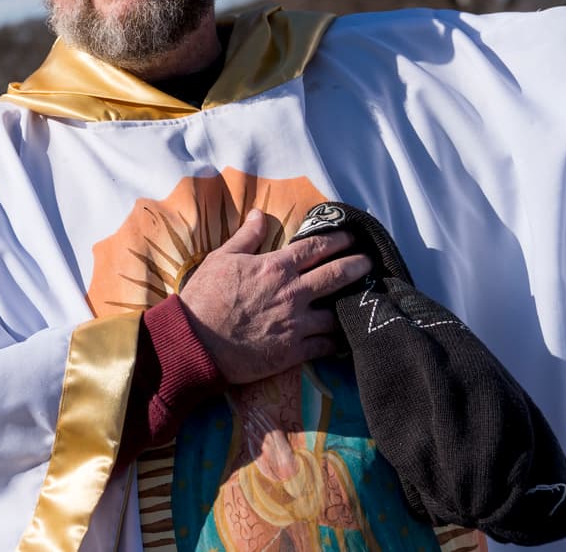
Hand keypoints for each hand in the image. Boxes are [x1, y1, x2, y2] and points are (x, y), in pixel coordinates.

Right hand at [179, 209, 369, 384]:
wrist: (196, 342)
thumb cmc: (204, 297)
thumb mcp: (221, 258)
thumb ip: (246, 236)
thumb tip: (259, 214)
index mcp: (276, 268)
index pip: (316, 248)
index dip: (338, 240)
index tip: (352, 237)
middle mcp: (293, 293)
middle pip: (337, 275)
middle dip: (358, 266)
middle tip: (369, 263)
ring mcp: (297, 324)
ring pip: (338, 314)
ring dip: (351, 306)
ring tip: (361, 303)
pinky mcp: (294, 352)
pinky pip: (327, 346)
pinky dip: (339, 342)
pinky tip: (346, 339)